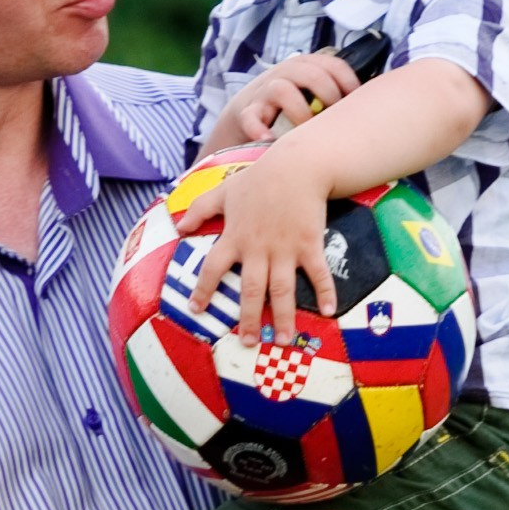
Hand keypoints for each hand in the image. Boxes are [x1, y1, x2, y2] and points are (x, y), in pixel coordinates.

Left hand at [190, 144, 333, 342]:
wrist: (296, 166)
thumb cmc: (259, 178)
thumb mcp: (224, 191)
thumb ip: (200, 209)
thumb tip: (178, 227)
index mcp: (235, 237)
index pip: (213, 268)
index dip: (203, 290)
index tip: (196, 309)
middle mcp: (258, 248)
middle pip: (249, 290)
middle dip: (247, 319)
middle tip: (247, 344)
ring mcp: (285, 249)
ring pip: (281, 290)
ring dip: (282, 317)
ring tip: (282, 341)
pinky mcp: (309, 244)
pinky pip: (318, 273)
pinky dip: (325, 292)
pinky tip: (329, 312)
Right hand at [207, 52, 359, 148]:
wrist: (245, 115)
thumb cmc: (291, 109)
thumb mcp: (313, 95)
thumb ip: (336, 97)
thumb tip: (374, 108)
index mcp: (308, 66)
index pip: (334, 65)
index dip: (349, 83)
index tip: (358, 105)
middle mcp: (286, 73)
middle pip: (311, 74)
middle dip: (327, 97)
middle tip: (334, 121)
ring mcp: (265, 91)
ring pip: (281, 89)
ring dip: (299, 112)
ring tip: (306, 132)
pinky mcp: (245, 112)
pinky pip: (250, 118)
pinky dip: (260, 130)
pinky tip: (271, 143)